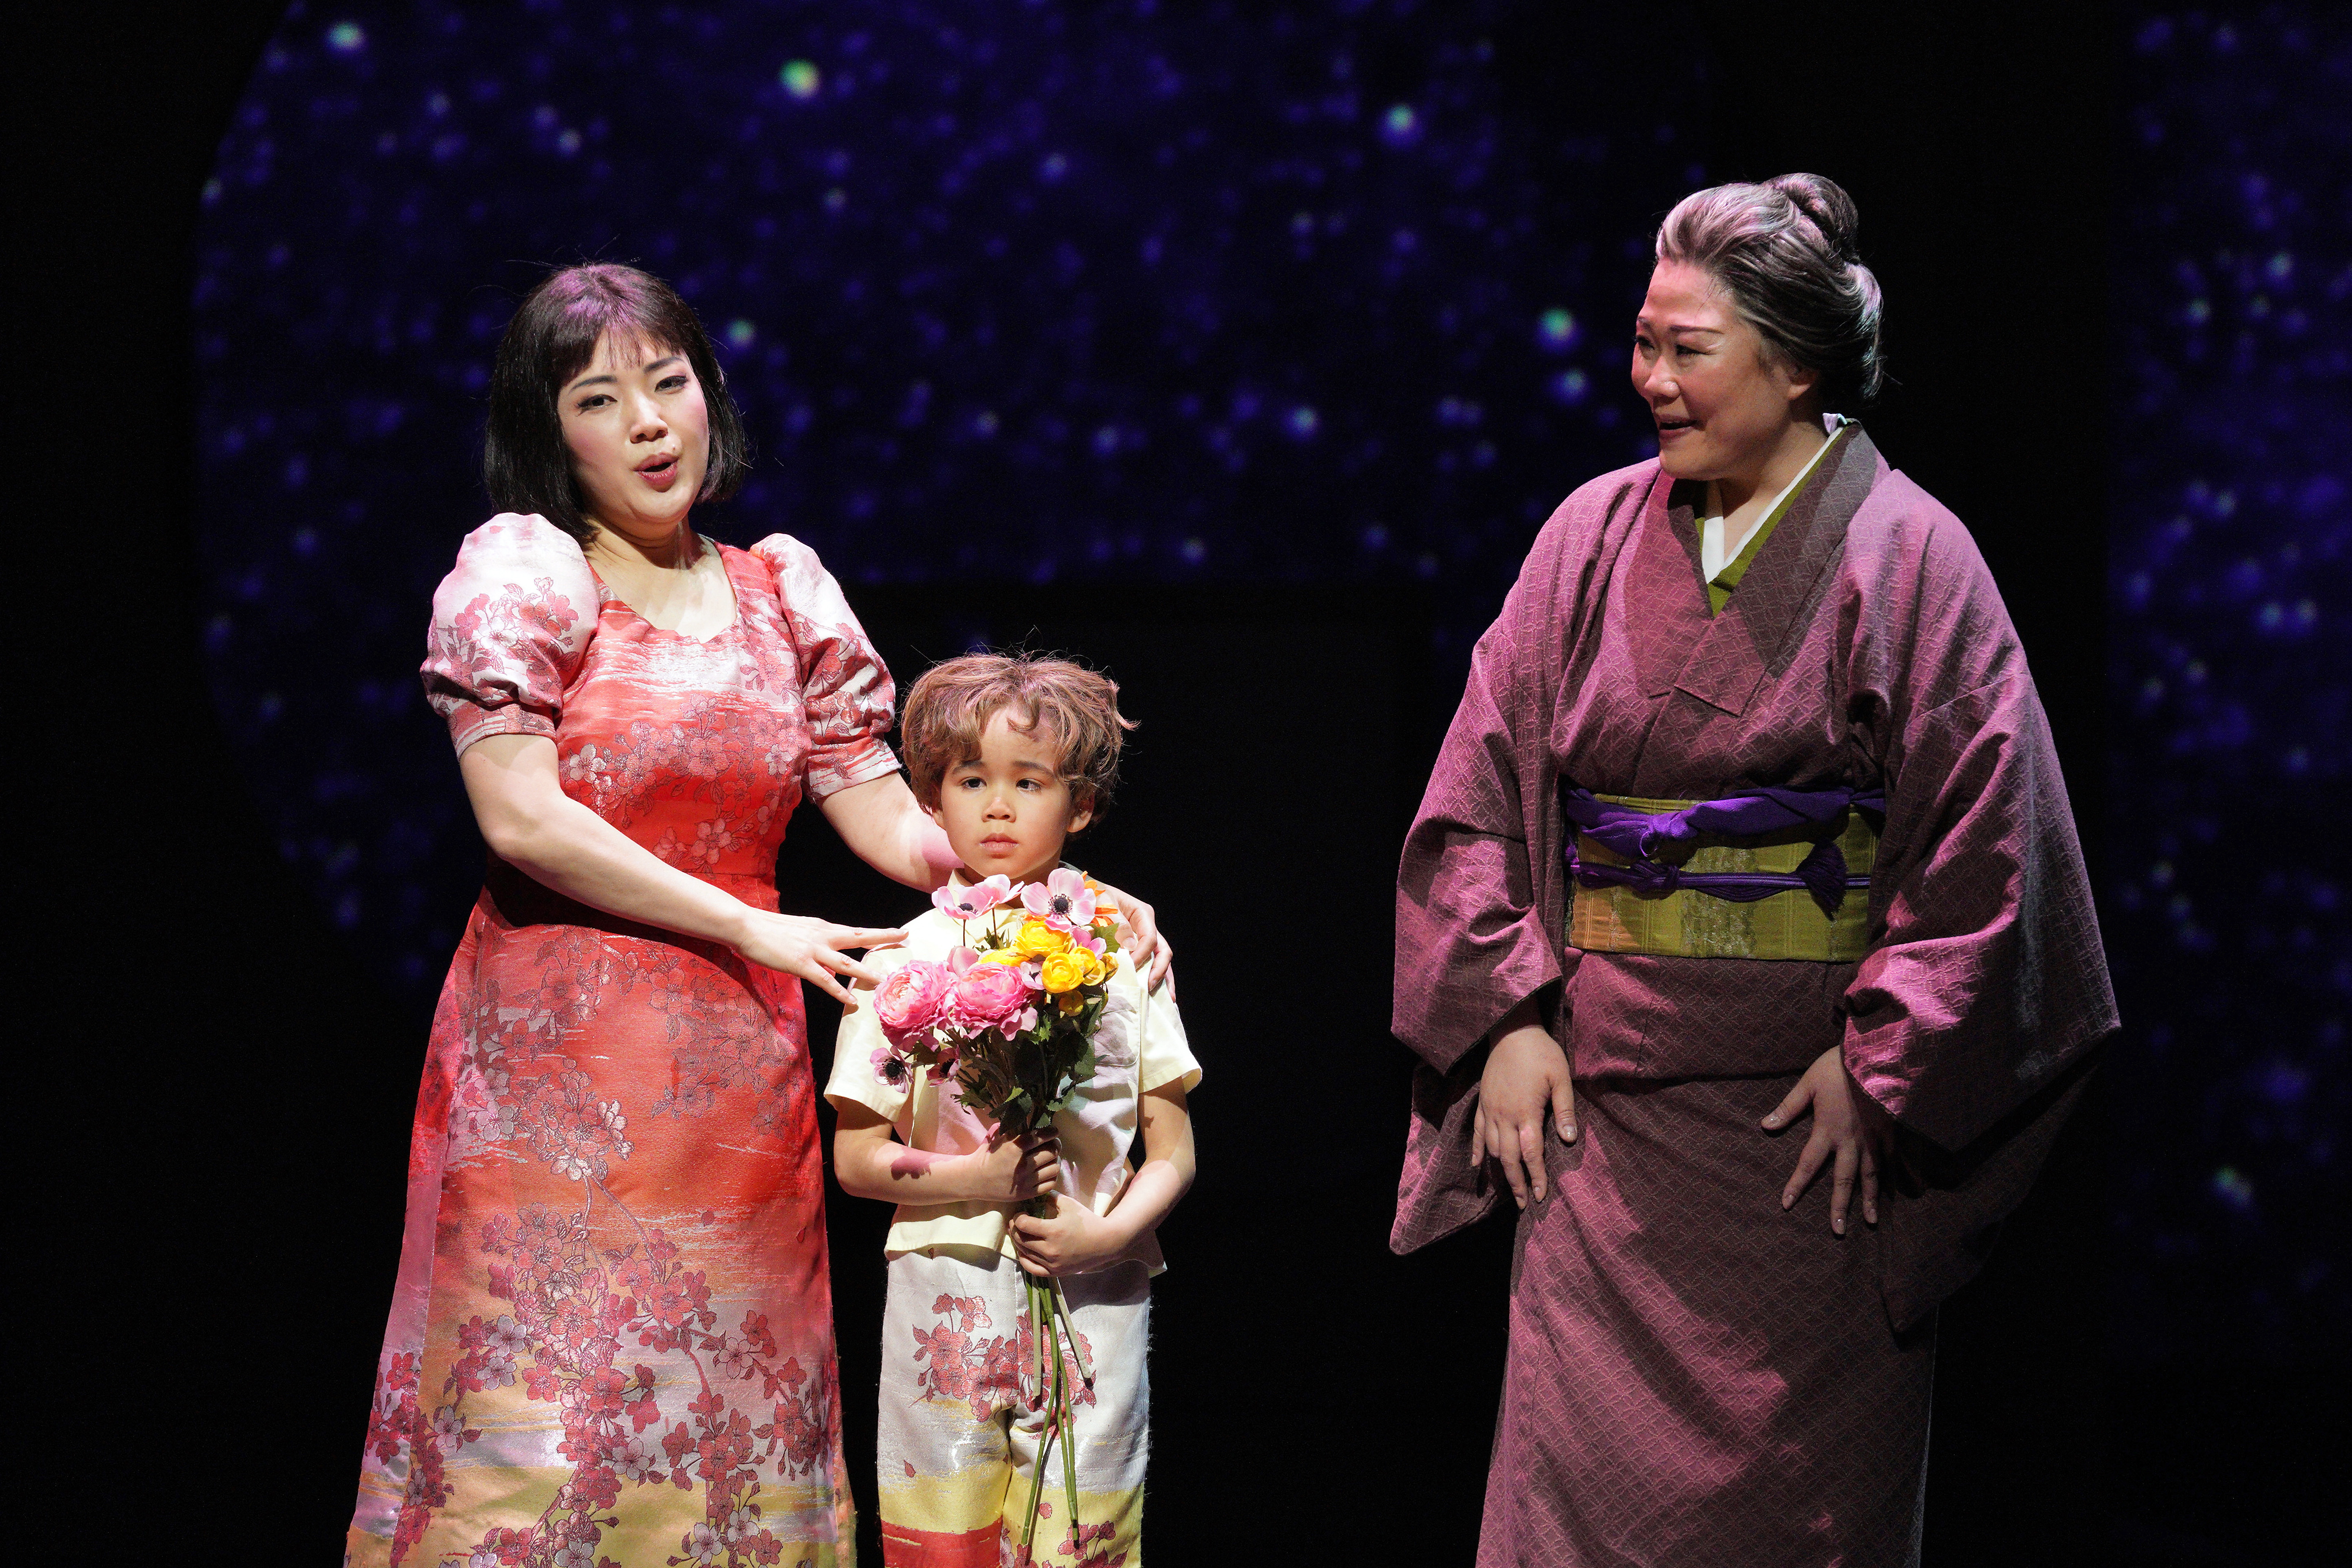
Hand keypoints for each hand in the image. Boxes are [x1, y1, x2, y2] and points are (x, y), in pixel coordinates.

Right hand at [732, 912, 904, 1005]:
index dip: (876, 933)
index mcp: (822, 927)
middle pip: (859, 937)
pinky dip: (839, 992)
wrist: (746, 926)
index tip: (896, 931)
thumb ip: (814, 937)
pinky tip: (851, 1001)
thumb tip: (825, 945)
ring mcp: (813, 950)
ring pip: (846, 962)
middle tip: (905, 936)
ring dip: (866, 971)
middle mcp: (822, 935)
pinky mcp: (801, 964)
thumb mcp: (798, 929)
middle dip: (883, 937)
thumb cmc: (768, 928)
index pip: (855, 931)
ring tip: (884, 979)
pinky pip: (825, 981)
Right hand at [972, 1131, 1061, 1205]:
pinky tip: (1046, 1172)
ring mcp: (1026, 1181)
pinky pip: (1050, 1184)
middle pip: (1051, 1152)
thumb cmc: (988, 1156)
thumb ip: (1014, 1129)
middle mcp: (1022, 1165)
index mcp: (1014, 1148)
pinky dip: (1051, 1176)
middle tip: (1053, 1144)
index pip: (1041, 1137)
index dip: (1052, 1132)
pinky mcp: (1027, 1193)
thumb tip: (1030, 1118)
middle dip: (1055, 1145)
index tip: (1054, 1131)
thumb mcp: (998, 1139)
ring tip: (1050, 1158)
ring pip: (1054, 1168)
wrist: (975, 1180)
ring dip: (1054, 1161)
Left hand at [1009, 1191, 1128, 1276]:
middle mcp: (1050, 1250)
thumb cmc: (1087, 1221)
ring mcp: (1053, 1263)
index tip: (1020, 1213)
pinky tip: (1023, 1251)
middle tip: (1015, 1222)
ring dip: (1018, 1242)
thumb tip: (1034, 1193)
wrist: (1105, 1243)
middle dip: (1014, 1229)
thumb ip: (1050, 1197)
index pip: (1023, 1225)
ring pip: (1024, 1253)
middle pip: (1020, 1239)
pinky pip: (1032, 1269)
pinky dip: (1024, 1260)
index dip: (1017, 1217)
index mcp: (1054, 1231)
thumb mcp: (1069, 1204)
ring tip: (1019, 1234)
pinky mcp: (1055, 1272)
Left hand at [1091, 881, 1171, 990]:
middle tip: (1150, 987)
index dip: (1142, 955)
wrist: (1082, 897)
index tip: (1130, 967)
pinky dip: (1151, 977)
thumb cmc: (1093, 897)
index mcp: (1142, 914)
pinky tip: (1153, 993)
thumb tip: (1131, 946)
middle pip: (1162, 951)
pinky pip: (1147, 963)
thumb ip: (1117, 923)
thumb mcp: (1104, 905)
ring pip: (1159, 960)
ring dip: (1162, 979)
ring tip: (1166, 999)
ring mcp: (1141, 938)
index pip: (1149, 939)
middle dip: (1160, 971)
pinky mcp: (1134, 948)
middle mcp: (1146, 927)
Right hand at [1473, 1020, 1576, 1208]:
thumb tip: (1569, 1139)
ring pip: (1492, 1148)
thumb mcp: (1561, 1077)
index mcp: (1525, 1112)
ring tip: (1509, 1186)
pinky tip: (1478, 1164)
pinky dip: (1478, 1150)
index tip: (1540, 1196)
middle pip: (1508, 1158)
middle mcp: (1504, 1115)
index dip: (1536, 1177)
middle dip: (1516, 1182)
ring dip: (1501, 1170)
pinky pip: (1478, 1131)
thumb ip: (1565, 1109)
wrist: (1512, 1030)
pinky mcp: (1483, 1102)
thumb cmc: (1541, 1052)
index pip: (1530, 1153)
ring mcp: (1491, 1109)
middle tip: (1523, 1203)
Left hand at [1763, 1046, 1895, 1233]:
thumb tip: (1765, 1125)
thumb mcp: (1808, 1083)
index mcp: (1827, 1130)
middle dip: (1840, 1207)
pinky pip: (1892, 1161)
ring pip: (1871, 1176)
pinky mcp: (1891, 1132)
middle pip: (1843, 1180)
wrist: (1877, 1055)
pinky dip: (1894, 1178)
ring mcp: (1874, 1139)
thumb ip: (1788, 1107)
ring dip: (1870, 1200)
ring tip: (1871, 1222)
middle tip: (1837, 1231)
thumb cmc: (1839, 1067)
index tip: (1786, 1204)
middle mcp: (1851, 1141)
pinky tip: (1894, 1193)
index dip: (1796, 1185)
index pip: (1808, 1164)